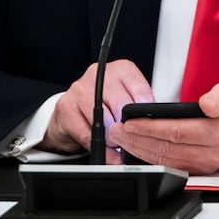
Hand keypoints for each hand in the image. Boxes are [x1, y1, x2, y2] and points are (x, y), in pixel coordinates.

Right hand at [36, 59, 153, 162]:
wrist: (71, 113)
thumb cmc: (105, 105)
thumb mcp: (125, 100)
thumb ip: (139, 107)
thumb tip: (152, 125)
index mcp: (120, 69)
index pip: (140, 89)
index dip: (144, 111)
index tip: (145, 124)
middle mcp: (99, 74)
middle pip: (121, 104)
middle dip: (127, 126)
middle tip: (130, 137)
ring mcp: (80, 88)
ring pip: (103, 118)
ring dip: (112, 136)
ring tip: (117, 142)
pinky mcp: (65, 106)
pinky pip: (87, 132)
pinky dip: (99, 146)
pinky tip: (105, 149)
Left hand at [108, 82, 218, 174]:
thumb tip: (206, 104)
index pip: (176, 131)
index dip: (149, 127)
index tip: (129, 121)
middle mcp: (211, 153)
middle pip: (166, 149)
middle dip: (137, 140)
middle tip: (116, 130)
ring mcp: (206, 165)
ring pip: (166, 160)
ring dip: (140, 151)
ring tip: (121, 139)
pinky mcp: (202, 170)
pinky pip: (172, 166)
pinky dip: (152, 159)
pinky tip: (138, 150)